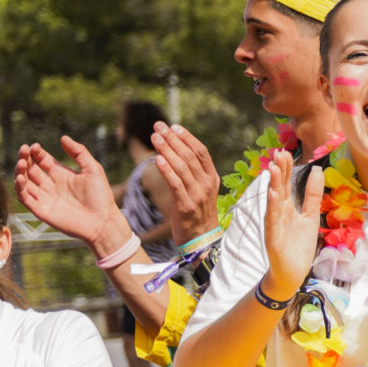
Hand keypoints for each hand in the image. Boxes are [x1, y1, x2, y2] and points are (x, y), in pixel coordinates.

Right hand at [12, 138, 119, 253]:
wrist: (102, 221)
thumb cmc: (101, 196)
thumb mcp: (93, 169)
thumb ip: (79, 152)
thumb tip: (63, 137)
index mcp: (62, 175)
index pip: (42, 160)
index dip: (36, 153)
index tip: (35, 146)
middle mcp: (51, 185)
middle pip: (31, 170)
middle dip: (25, 159)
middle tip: (24, 150)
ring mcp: (45, 198)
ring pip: (24, 182)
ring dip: (20, 172)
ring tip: (22, 162)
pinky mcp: (41, 210)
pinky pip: (25, 198)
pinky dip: (19, 188)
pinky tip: (20, 178)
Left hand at [152, 123, 221, 243]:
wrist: (201, 239)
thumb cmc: (197, 213)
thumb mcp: (200, 190)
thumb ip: (192, 173)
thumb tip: (177, 152)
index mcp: (212, 178)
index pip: (201, 152)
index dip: (187, 137)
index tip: (173, 126)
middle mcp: (207, 184)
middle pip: (190, 155)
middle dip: (173, 139)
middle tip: (159, 126)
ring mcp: (198, 195)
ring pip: (182, 167)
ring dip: (167, 150)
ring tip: (155, 137)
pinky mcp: (186, 205)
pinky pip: (176, 184)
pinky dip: (167, 170)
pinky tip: (158, 160)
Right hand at [262, 149, 321, 296]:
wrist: (293, 272)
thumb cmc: (299, 245)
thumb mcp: (310, 216)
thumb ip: (312, 195)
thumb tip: (317, 170)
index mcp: (287, 208)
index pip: (286, 184)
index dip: (286, 169)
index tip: (285, 152)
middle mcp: (278, 213)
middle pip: (279, 189)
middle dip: (279, 172)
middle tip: (278, 153)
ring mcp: (274, 225)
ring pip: (273, 202)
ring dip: (273, 185)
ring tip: (274, 169)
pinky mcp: (273, 238)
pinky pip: (273, 221)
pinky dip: (272, 208)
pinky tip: (273, 195)